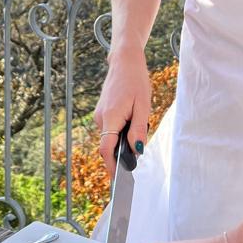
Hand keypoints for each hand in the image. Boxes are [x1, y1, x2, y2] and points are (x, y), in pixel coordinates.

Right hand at [94, 45, 151, 177]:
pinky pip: (111, 129)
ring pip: (111, 137)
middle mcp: (100, 118)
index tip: (119, 181)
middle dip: (123, 151)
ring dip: (124, 138)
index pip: (106, 149)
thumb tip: (136, 151)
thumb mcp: (143, 106)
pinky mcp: (102, 113)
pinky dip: (121, 130)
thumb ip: (138, 130)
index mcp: (110, 117)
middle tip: (139, 146)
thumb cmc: (136, 81)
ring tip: (138, 118)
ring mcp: (99, 115)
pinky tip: (132, 115)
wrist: (125, 62)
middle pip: (109, 146)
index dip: (112, 167)